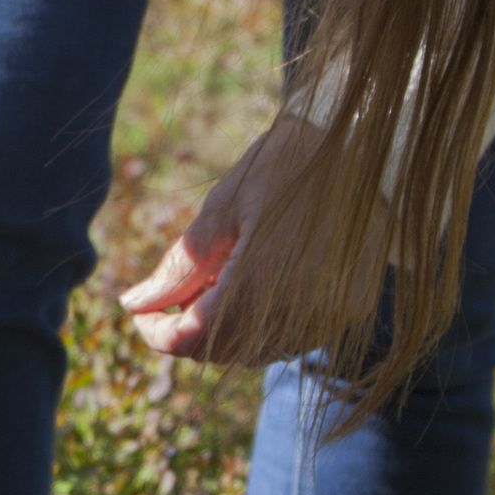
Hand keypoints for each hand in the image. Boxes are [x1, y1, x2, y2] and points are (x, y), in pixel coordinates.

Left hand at [119, 115, 330, 363]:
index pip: (194, 337)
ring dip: (225, 332)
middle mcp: (302, 309)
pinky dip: (260, 327)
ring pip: (258, 351)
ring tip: (214, 285)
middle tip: (172, 295)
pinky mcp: (352, 311)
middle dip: (189, 331)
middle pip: (225, 351)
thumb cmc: (282, 165)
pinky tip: (252, 290)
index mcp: (263, 279)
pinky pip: (292, 339)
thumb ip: (179, 267)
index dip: (158, 333)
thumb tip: (135, 304)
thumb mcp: (222, 208)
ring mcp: (332, 314)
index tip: (141, 311)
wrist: (359, 142)